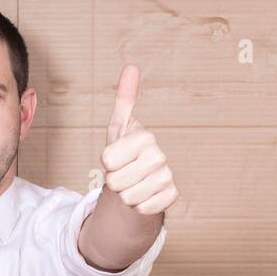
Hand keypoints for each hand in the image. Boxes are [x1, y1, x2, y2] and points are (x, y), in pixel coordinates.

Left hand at [100, 64, 178, 216]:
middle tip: (122, 173)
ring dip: (124, 196)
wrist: (140, 180)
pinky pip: (142, 209)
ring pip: (128, 198)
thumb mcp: (118, 128)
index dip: (105, 163)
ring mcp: (167, 177)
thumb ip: (123, 100)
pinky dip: (137, 207)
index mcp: (144, 137)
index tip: (114, 157)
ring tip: (131, 184)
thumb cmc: (125, 153)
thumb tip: (131, 66)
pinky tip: (143, 196)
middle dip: (113, 182)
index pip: (107, 160)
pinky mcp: (171, 196)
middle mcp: (159, 156)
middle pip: (115, 182)